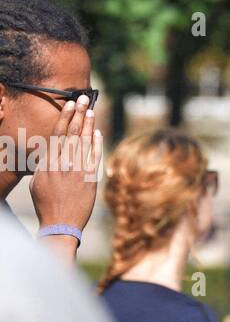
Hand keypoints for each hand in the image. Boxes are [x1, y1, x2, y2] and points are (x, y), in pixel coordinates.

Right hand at [30, 97, 102, 235]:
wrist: (61, 223)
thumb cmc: (46, 203)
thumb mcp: (38, 182)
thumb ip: (45, 163)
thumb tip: (52, 148)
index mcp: (48, 163)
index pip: (57, 134)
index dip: (64, 118)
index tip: (69, 105)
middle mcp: (63, 164)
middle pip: (72, 133)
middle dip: (79, 113)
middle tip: (84, 98)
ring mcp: (78, 169)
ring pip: (85, 141)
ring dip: (89, 123)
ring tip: (91, 109)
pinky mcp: (91, 176)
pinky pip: (95, 154)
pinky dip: (97, 142)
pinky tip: (98, 131)